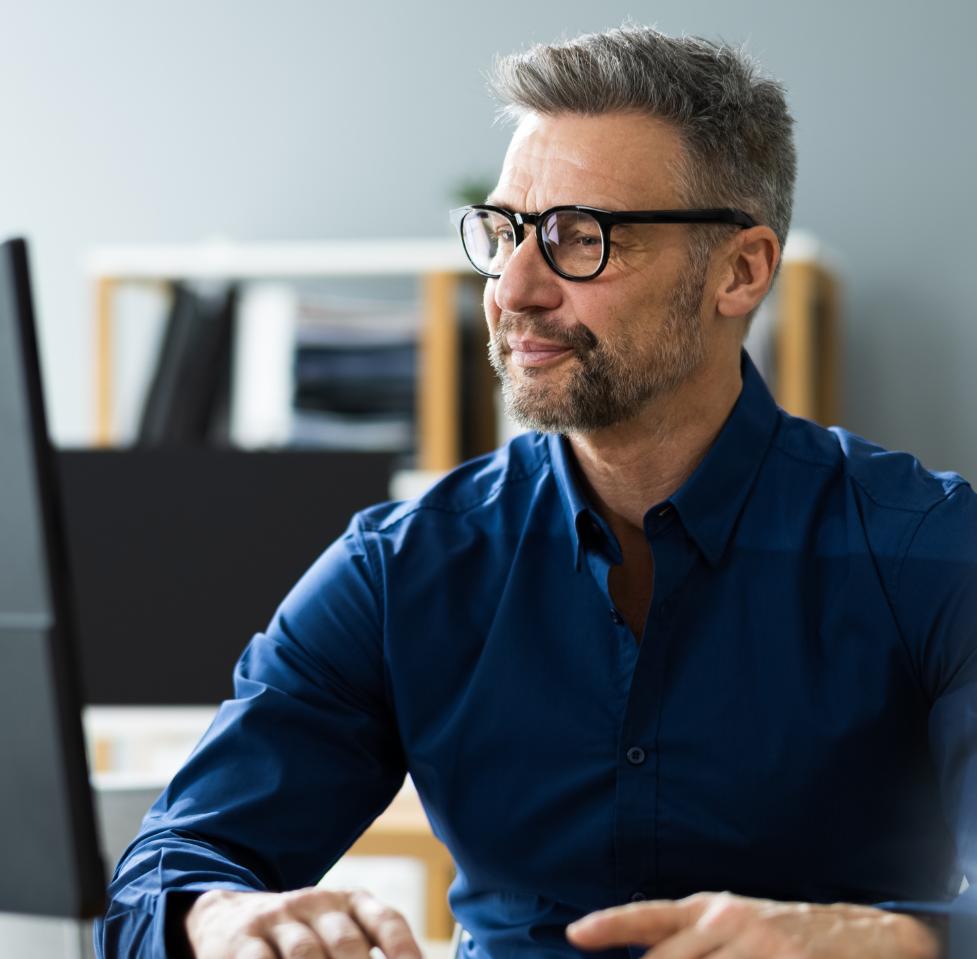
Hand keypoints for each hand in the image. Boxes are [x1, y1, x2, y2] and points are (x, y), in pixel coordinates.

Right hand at [184, 887, 422, 958]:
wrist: (227, 915)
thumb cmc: (302, 936)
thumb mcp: (337, 934)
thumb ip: (369, 952)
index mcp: (351, 901)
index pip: (386, 921)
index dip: (405, 951)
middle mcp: (318, 903)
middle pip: (347, 943)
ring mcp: (278, 918)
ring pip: (305, 954)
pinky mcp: (241, 940)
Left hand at [566, 891, 940, 958]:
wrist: (858, 935)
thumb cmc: (778, 930)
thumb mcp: (729, 921)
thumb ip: (684, 937)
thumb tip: (638, 953)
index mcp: (708, 908)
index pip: (647, 916)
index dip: (609, 925)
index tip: (574, 934)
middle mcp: (728, 922)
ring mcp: (759, 947)